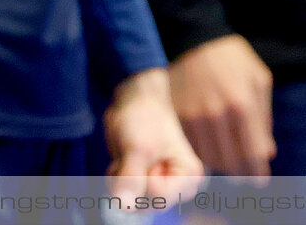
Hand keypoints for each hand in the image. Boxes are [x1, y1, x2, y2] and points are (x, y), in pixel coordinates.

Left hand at [104, 68, 204, 198]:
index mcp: (188, 178)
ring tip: (129, 153)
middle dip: (130, 180)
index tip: (147, 154)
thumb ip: (131, 178)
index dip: (142, 177)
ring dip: (121, 177)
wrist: (136, 96)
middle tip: (133, 154)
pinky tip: (124, 156)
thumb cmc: (145, 116)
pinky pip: (124, 191)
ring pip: (131, 199)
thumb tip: (122, 207)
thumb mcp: (138, 147)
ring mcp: (160, 184)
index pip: (157, 196)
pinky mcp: (144, 180)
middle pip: (144, 203)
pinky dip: (117, 175)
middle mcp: (177, 187)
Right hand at [169, 34, 274, 175]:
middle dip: (242, 173)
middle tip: (246, 177)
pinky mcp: (177, 115)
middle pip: (231, 161)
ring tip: (230, 164)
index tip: (260, 181)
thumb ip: (264, 117)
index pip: (252, 153)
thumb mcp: (259, 79)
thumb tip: (267, 153)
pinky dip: (204, 153)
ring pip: (210, 158)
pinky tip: (212, 149)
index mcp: (242, 104)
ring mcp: (193, 116)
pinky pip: (192, 146)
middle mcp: (216, 114)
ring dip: (223, 166)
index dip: (258, 173)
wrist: (193, 39)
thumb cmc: (233, 59)